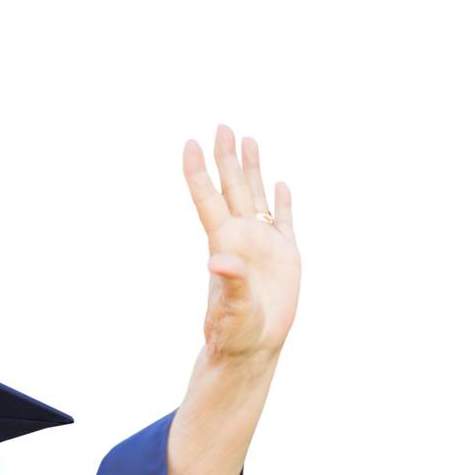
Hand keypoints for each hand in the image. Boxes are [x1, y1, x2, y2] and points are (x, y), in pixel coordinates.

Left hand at [183, 124, 300, 362]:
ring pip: (256, 196)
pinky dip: (283, 201)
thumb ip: (229, 283)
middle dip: (225, 158)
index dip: (198, 173)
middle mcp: (241, 238)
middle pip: (231, 189)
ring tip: (247, 139)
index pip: (208, 200)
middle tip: (221, 127)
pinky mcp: (285, 255)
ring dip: (251, 169)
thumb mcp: (232, 309)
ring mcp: (262, 244)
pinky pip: (283, 220)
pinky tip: (281, 184)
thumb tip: (218, 261)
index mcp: (225, 245)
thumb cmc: (236, 332)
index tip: (190, 144)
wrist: (253, 348)